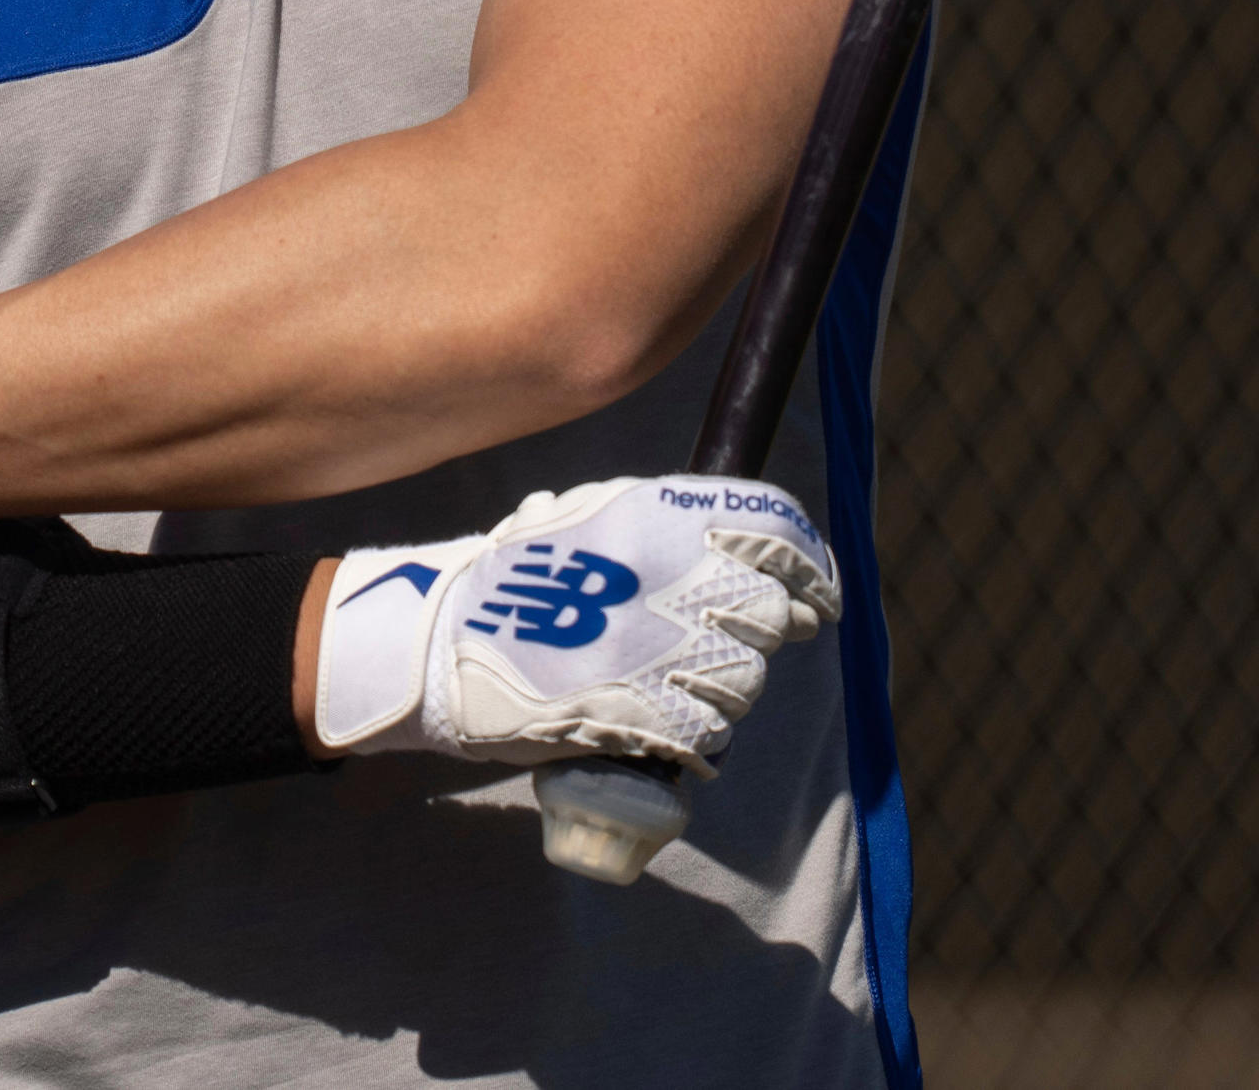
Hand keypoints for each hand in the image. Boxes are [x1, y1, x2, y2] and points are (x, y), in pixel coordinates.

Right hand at [310, 475, 837, 774]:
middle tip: (724, 649)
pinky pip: (709, 736)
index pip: (776, 531)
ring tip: (675, 691)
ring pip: (744, 682)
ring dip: (724, 693)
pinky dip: (698, 742)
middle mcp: (671, 576)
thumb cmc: (517, 579)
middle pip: (768, 615)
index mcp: (660, 515)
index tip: (819, 599)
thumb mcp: (591, 515)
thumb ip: (674, 530)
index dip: (811, 569)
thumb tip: (765, 573)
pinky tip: (669, 733)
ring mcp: (660, 649)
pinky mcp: (644, 714)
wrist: (440, 643)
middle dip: (759, 638)